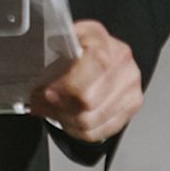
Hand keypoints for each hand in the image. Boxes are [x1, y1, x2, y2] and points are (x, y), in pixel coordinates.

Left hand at [28, 20, 142, 144]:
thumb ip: (49, 54)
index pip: (93, 65)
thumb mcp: (61, 39)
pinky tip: (70, 119)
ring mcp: (130, 86)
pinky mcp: (132, 105)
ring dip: (66, 120)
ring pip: (91, 120)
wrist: (104, 53)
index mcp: (102, 40)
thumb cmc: (79, 48)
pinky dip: (79, 131)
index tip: (47, 91)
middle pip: (89, 100)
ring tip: (55, 111)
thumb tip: (36, 81)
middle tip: (43, 104)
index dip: (68, 84)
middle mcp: (122, 62)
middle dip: (60, 107)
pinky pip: (100, 131)